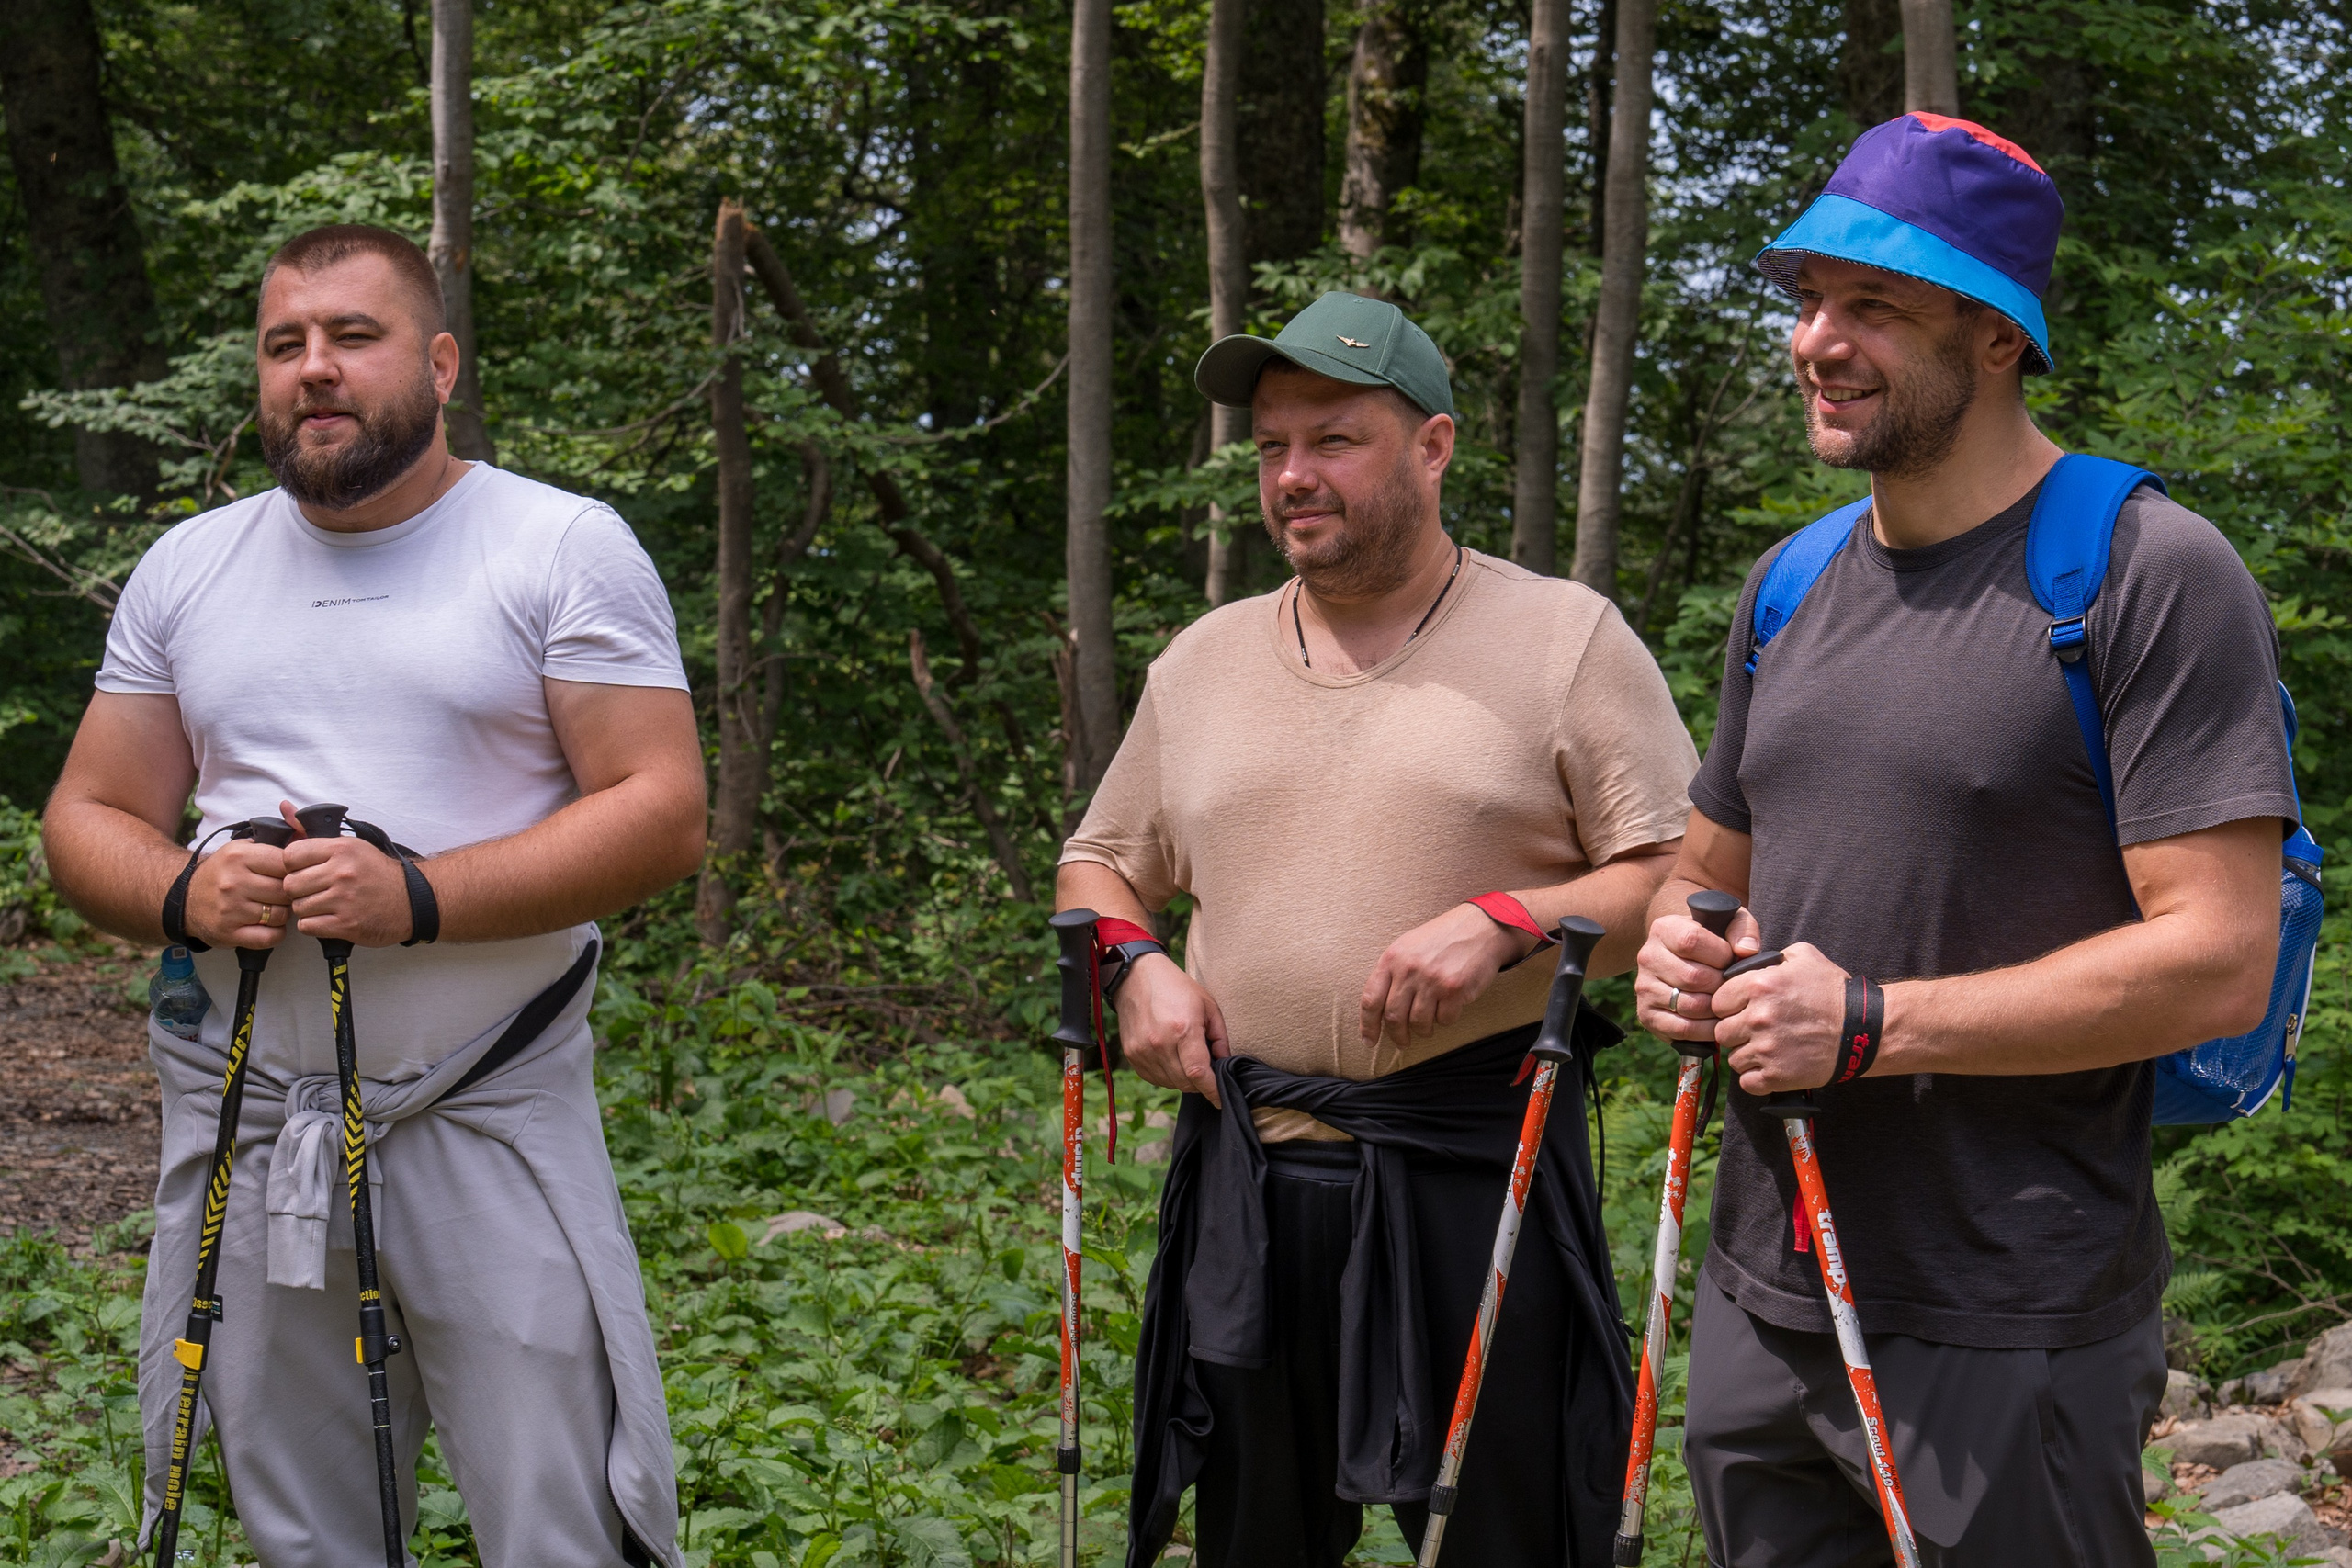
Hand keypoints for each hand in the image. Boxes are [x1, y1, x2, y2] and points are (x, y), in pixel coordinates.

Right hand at [183, 838, 293, 949]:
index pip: (287, 863)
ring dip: (282, 914)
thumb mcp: (243, 848)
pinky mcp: (228, 933)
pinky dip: (274, 933)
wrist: (186, 897)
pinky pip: (270, 937)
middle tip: (282, 894)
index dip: (295, 871)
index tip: (292, 875)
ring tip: (272, 908)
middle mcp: (233, 882)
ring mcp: (230, 909)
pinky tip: (267, 925)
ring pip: (281, 915)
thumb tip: (306, 832)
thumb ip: (275, 841)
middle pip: (286, 891)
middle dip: (289, 894)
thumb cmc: (223, 872)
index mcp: (239, 856)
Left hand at [279, 801, 415, 946]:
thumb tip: (284, 807)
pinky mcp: (347, 924)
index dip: (292, 865)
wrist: (413, 900)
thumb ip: (312, 832)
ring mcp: (344, 900)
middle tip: (314, 890)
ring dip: (307, 908)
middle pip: (290, 884)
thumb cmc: (378, 873)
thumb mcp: (351, 846)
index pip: (290, 856)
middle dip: (298, 890)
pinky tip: (327, 918)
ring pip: (298, 907)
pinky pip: (308, 926)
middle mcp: (342, 873)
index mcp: (342, 849)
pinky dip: (314, 924)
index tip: (304, 870)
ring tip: (324, 904)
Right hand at [1114, 952, 1231, 1107]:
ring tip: (1186, 1058)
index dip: (1212, 1091)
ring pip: (1170, 1084)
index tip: (1220, 1100)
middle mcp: (1160, 1044)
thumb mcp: (1208, 1005)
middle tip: (1205, 1068)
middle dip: (1200, 1083)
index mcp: (1182, 1030)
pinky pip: (1154, 1078)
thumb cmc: (1177, 988)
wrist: (1137, 978)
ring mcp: (1143, 1051)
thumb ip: (1220, 1037)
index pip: (1199, 1073)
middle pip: (1185, 1083)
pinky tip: (1171, 1058)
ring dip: (1183, 1079)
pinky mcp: (1132, 1054)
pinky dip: (1167, 1076)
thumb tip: (1224, 1062)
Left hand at [1359, 902, 1529, 1049]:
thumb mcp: (1408, 947)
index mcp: (1392, 958)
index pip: (1370, 999)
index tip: (1369, 1041)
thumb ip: (1392, 974)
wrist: (1479, 927)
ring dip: (1423, 1030)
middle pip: (1393, 1017)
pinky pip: (1444, 1020)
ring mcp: (1432, 980)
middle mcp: (1409, 969)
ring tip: (1428, 1025)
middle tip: (1403, 1042)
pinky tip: (1449, 1008)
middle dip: (1397, 1036)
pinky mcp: (1455, 989)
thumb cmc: (1442, 939)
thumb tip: (1378, 1011)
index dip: (1367, 1025)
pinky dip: (1446, 1019)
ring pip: (1419, 1023)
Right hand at [1635, 904, 1759, 1044]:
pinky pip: (1683, 1029)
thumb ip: (1743, 929)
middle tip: (1731, 985)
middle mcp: (1648, 957)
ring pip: (1690, 1006)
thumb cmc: (1711, 939)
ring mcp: (1644, 987)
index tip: (1730, 959)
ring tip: (1727, 1002)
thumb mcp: (1728, 923)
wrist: (1678, 956)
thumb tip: (1746, 951)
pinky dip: (1707, 1030)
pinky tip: (1717, 1020)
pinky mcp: (1646, 1014)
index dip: (1719, 954)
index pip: (1691, 941)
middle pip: (1693, 977)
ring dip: (1717, 1009)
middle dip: (1721, 985)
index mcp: (1664, 929)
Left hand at [1714, 941, 1847, 1094]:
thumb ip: (1772, 957)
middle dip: (1736, 1032)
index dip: (1729, 1007)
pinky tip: (1771, 1067)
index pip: (1717, 1002)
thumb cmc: (1833, 992)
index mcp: (1759, 986)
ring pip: (1734, 1058)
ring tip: (1768, 1049)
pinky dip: (1756, 1078)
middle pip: (1722, 1032)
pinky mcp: (1777, 1075)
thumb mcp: (1804, 957)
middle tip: (1755, 1032)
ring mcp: (1767, 1048)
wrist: (1864, 1028)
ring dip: (1747, 1056)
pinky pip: (1747, 1082)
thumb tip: (1751, 961)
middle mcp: (1758, 1017)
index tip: (1742, 1010)